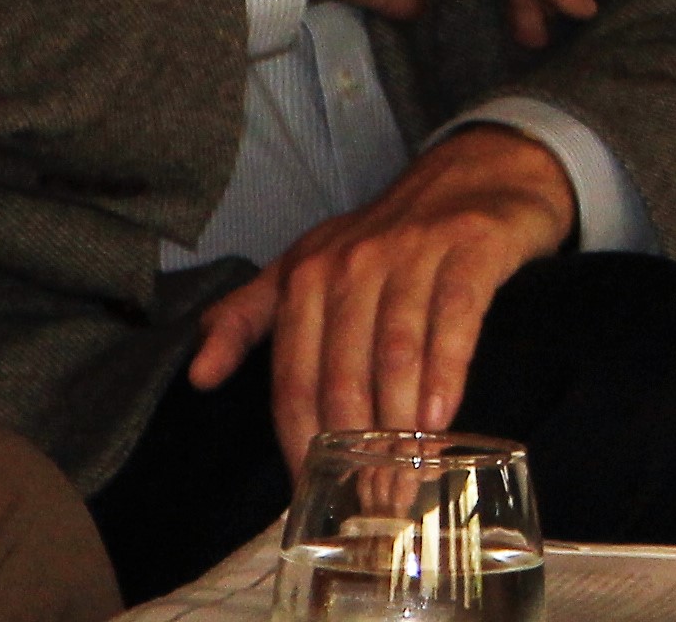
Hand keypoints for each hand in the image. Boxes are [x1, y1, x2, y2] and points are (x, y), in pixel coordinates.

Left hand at [182, 122, 577, 465]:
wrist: (477, 173)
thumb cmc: (387, 236)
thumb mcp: (307, 265)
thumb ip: (248, 319)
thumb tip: (198, 378)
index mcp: (307, 274)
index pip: (293, 375)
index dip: (299, 441)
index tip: (311, 491)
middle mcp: (355, 261)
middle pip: (343, 373)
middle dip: (353, 447)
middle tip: (370, 502)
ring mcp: (413, 252)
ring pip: (395, 352)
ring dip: (399, 425)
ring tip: (405, 479)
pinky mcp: (469, 248)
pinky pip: (453, 319)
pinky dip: (445, 372)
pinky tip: (441, 416)